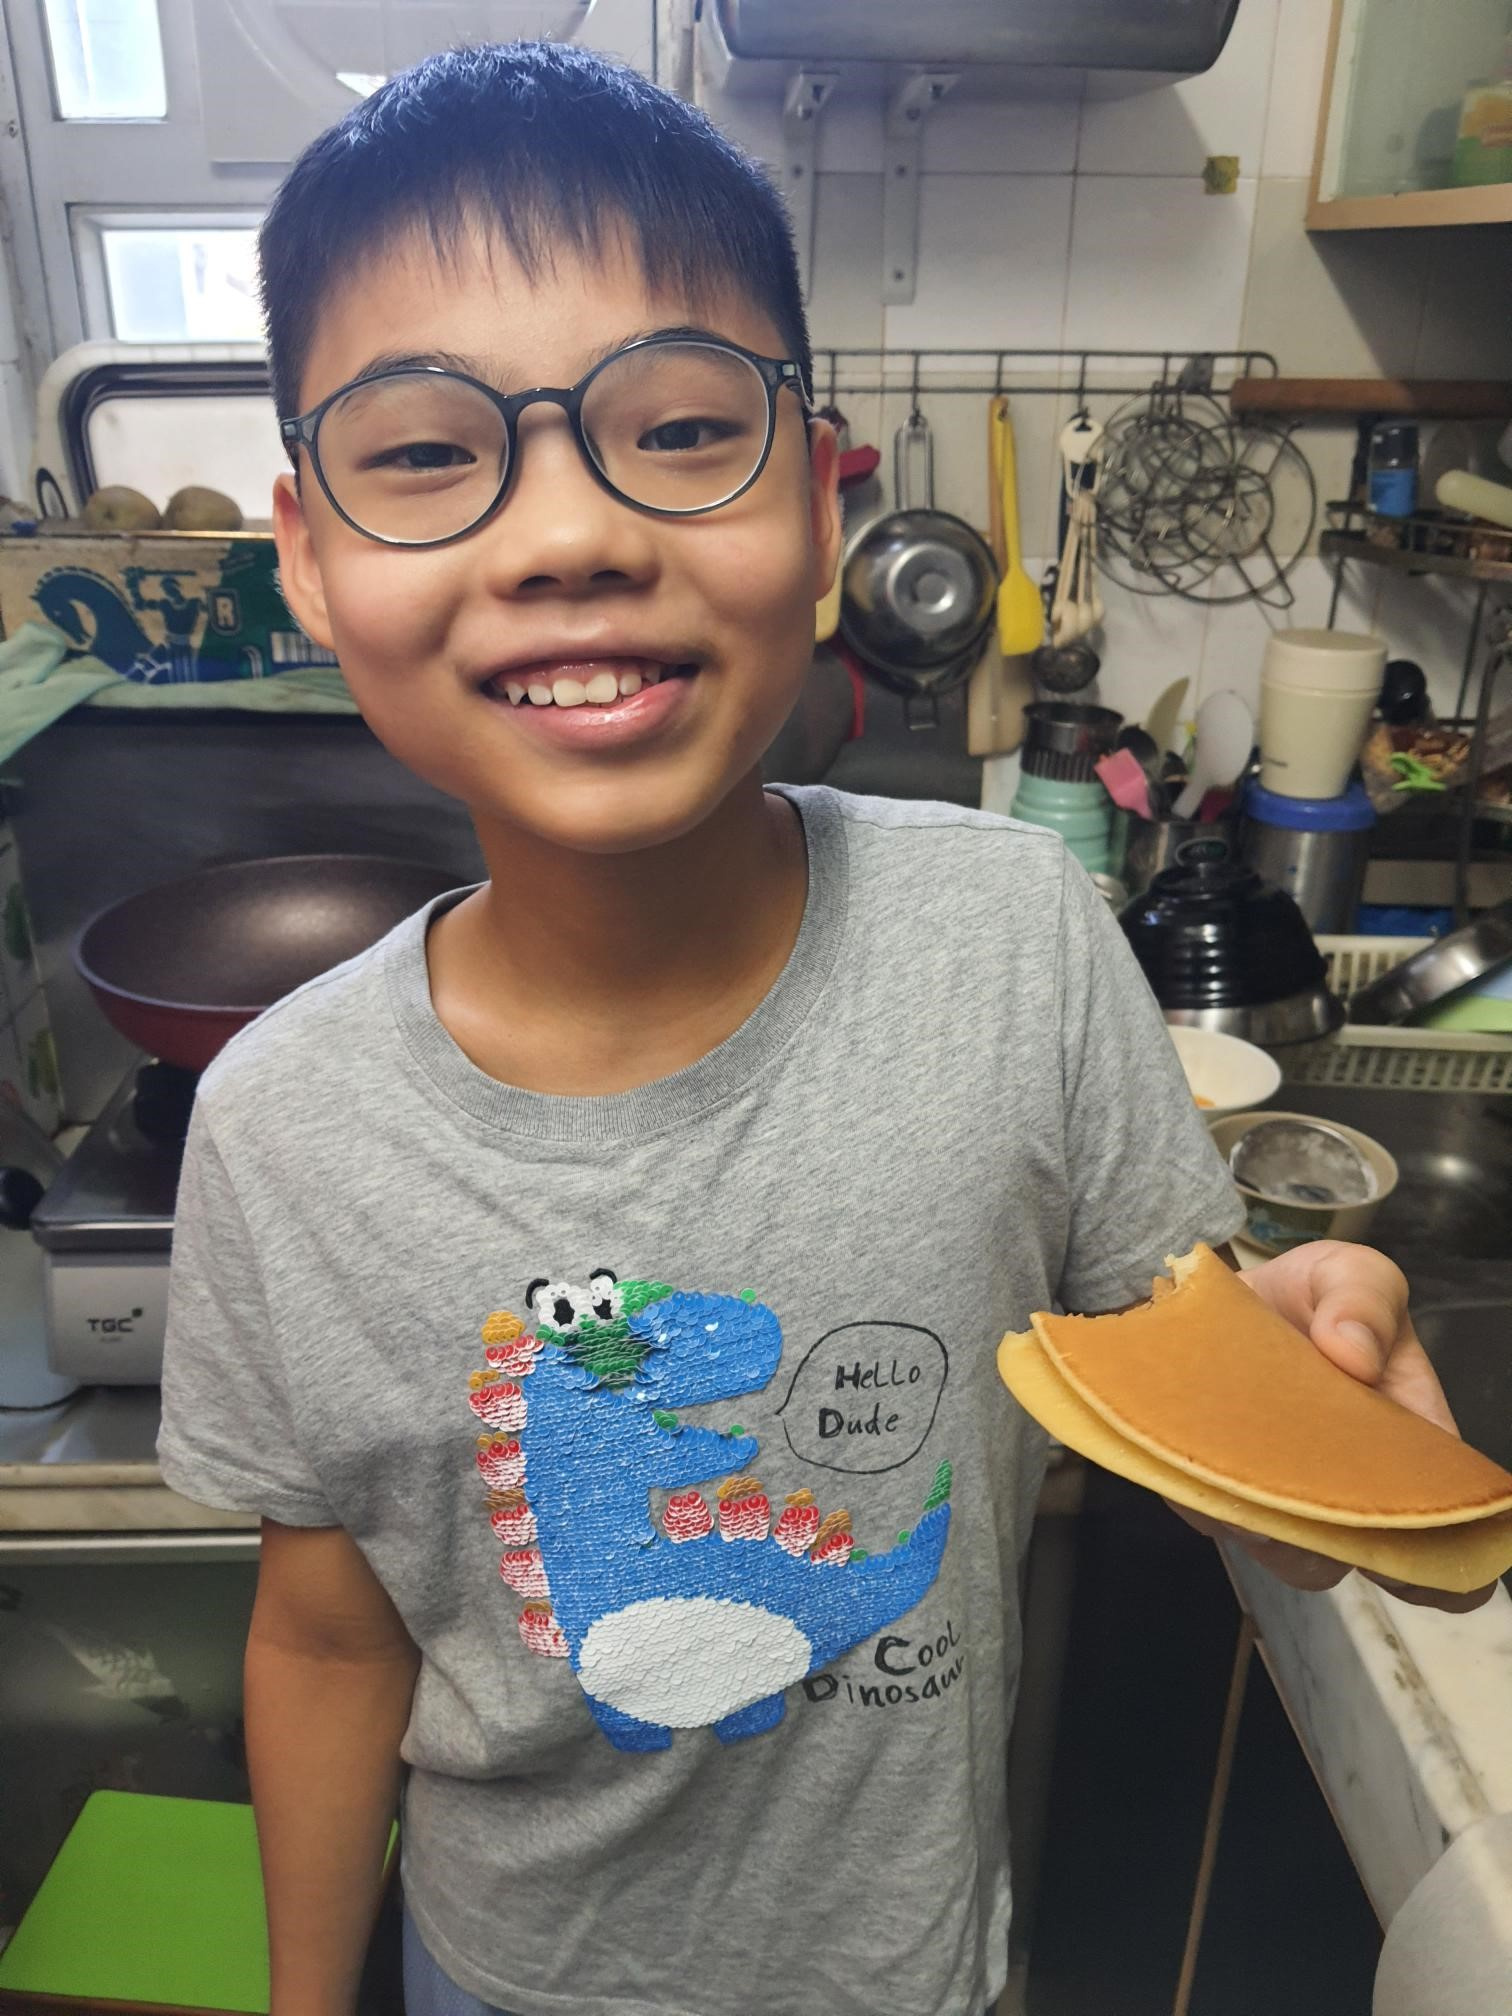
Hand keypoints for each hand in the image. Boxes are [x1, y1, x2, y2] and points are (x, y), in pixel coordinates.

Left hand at [1164, 1239, 1497, 1613]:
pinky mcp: (1212, 1478)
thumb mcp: (1350, 1274)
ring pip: (1267, 1543)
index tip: (1390, 1549)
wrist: (1225, 1289)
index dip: (1428, 1567)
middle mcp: (1342, 1483)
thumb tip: (1353, 1353)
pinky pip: (1202, 1507)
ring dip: (1246, 1521)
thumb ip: (1364, 1299)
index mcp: (1402, 1444)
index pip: (1434, 1531)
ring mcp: (1275, 1489)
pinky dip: (1192, 1490)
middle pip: (1339, 1556)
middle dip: (1313, 1543)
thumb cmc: (1311, 1294)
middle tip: (1281, 1503)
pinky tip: (1181, 1449)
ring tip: (1223, 1476)